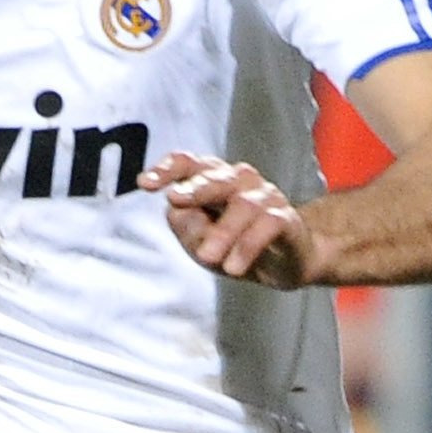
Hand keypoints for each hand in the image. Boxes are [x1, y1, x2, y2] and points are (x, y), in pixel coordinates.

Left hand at [145, 152, 317, 286]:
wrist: (286, 263)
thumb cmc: (235, 247)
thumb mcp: (201, 244)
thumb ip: (186, 227)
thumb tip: (177, 210)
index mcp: (212, 180)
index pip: (188, 164)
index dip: (167, 170)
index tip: (145, 183)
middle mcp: (239, 180)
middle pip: (216, 178)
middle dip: (195, 188)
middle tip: (175, 200)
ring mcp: (265, 196)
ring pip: (243, 204)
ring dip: (223, 232)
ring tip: (206, 258)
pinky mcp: (285, 218)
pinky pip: (268, 225)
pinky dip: (248, 246)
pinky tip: (234, 268)